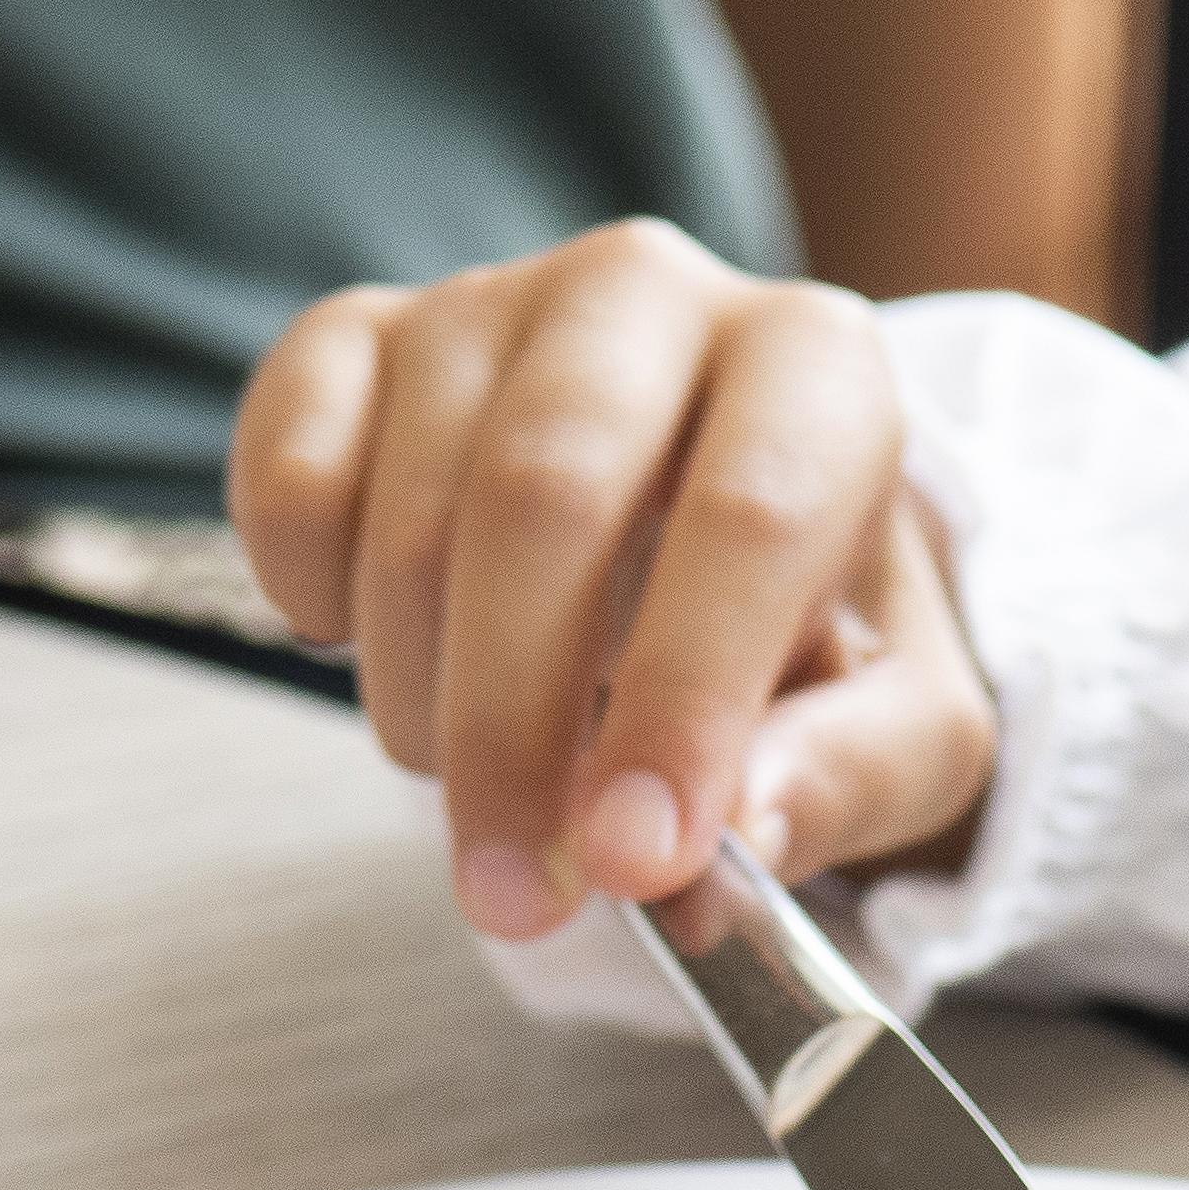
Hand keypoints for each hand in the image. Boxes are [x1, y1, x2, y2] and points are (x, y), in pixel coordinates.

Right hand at [231, 221, 997, 941]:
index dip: (681, 702)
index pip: (747, 514)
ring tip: (482, 800)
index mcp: (815, 366)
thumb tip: (732, 838)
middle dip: (514, 731)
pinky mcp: (356, 341)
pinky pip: (289, 478)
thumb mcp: (899, 728)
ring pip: (411, 512)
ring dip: (423, 704)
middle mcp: (650, 294)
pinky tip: (379, 654)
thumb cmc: (812, 637)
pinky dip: (312, 603)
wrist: (708, 536)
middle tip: (514, 895)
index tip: (632, 862)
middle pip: (545, 495)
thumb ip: (847, 777)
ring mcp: (488, 304)